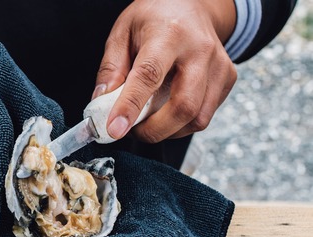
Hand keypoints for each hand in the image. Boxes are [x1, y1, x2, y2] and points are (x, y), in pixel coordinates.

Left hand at [94, 0, 236, 141]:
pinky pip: (204, 116)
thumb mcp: (122, 32)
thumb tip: (101, 104)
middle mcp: (200, 50)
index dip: (130, 106)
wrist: (192, 5)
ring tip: (147, 121)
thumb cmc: (154, 18)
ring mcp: (219, 66)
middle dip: (153, 130)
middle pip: (183, 106)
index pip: (149, 75)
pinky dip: (181, 125)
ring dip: (167, 131)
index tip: (115, 129)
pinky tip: (167, 111)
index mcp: (169, 34)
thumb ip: (110, 68)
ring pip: (197, 118)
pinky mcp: (227, 79)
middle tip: (131, 130)